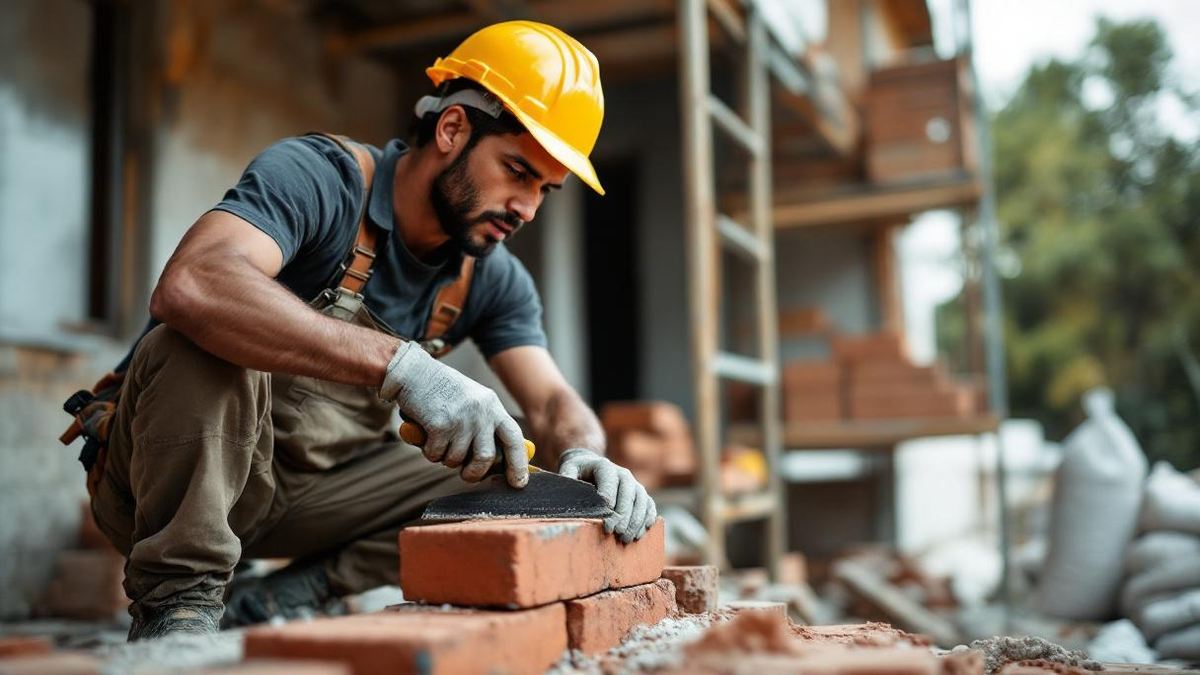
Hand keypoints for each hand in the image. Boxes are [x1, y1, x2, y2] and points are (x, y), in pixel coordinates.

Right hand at [380, 341, 527, 486]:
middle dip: (474, 473)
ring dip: (445, 458)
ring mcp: (461, 419)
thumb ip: (485, 424)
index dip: (518, 464)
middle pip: (486, 458)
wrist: (413, 371)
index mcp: (492, 405)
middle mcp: (481, 412)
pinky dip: (429, 452)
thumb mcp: (473, 400)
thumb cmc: (442, 389)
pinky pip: (436, 455)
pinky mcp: (440, 425)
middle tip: (466, 474)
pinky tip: (426, 436)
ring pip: (456, 459)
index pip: (514, 439)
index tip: (518, 482)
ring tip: (439, 441)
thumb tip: (492, 461)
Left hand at [558, 449, 656, 542]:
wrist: (591, 465)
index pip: (610, 482)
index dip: (609, 502)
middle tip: (617, 533)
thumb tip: (566, 488)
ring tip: (627, 538)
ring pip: (641, 500)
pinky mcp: (640, 493)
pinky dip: (647, 518)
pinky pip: (648, 505)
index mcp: (604, 466)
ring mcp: (634, 483)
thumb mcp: (569, 469)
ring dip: (636, 520)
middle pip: (628, 493)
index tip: (606, 522)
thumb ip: (567, 476)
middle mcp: (623, 473)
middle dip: (624, 515)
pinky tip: (640, 533)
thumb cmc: (578, 471)